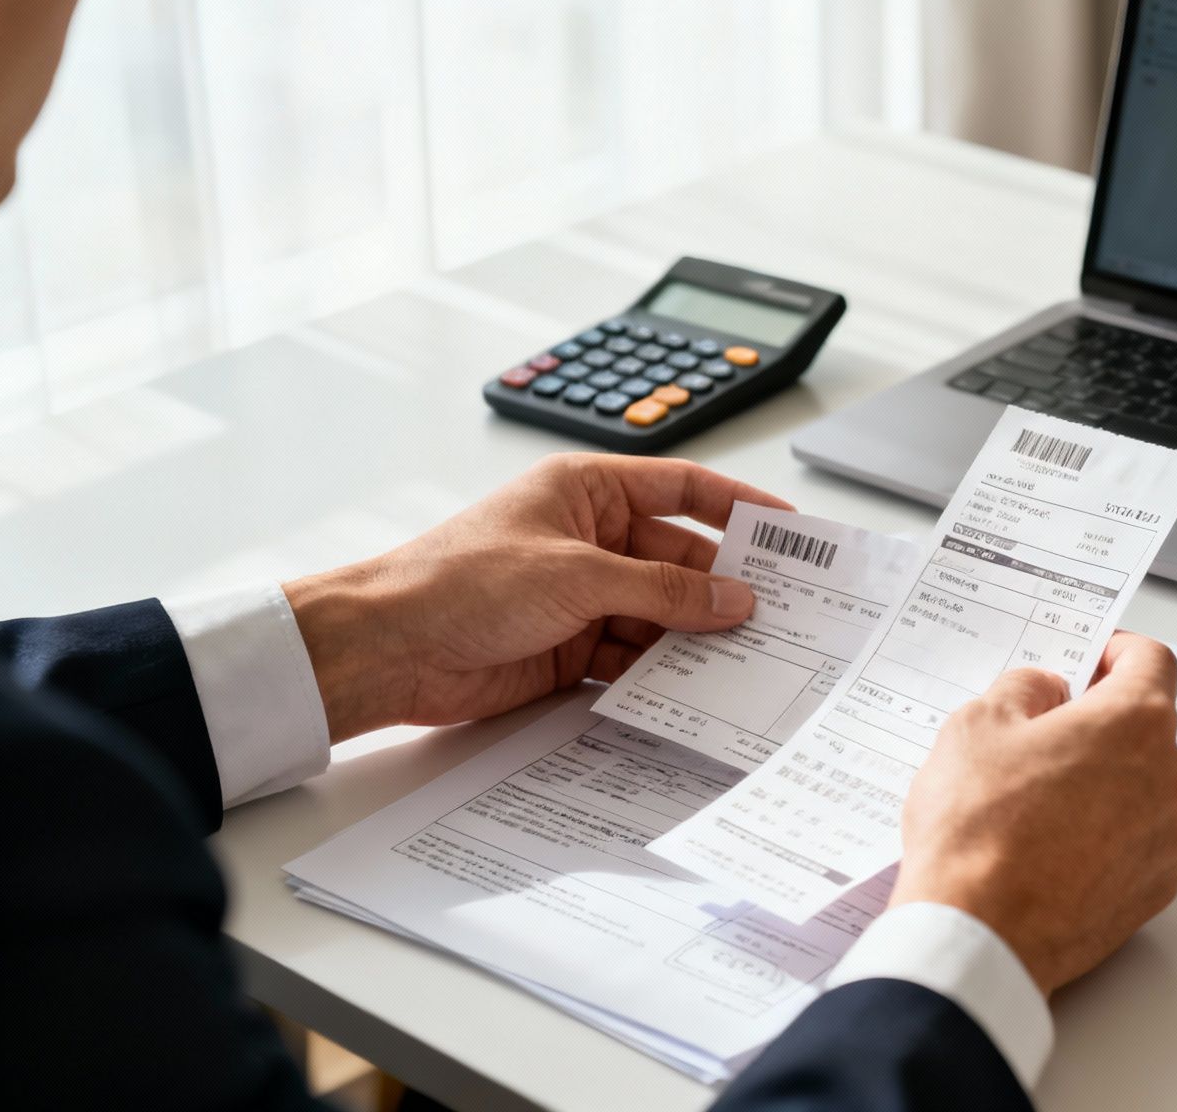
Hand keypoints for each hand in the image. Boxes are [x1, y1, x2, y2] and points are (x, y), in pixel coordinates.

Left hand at [282, 453, 789, 741]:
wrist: (388, 649)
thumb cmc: (458, 582)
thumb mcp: (578, 576)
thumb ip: (663, 592)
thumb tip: (733, 599)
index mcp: (587, 491)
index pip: (682, 488)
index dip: (738, 506)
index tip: (789, 530)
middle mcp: (589, 539)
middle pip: (679, 560)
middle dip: (725, 588)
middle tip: (783, 613)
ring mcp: (581, 596)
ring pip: (662, 614)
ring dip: (698, 637)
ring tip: (751, 658)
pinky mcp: (570, 648)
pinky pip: (635, 657)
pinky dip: (664, 673)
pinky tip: (698, 688)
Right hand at [890, 633, 1176, 993]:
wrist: (980, 936)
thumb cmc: (978, 829)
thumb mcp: (978, 725)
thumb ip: (1025, 688)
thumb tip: (1047, 691)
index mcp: (1136, 722)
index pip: (1152, 660)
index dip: (1116, 651)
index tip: (1090, 660)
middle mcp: (1169, 778)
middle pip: (1147, 728)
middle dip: (1099, 724)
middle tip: (1040, 736)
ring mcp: (1167, 840)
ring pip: (1141, 789)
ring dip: (1103, 783)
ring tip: (1036, 804)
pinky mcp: (1154, 891)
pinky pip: (1135, 844)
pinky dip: (1103, 837)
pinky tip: (1051, 850)